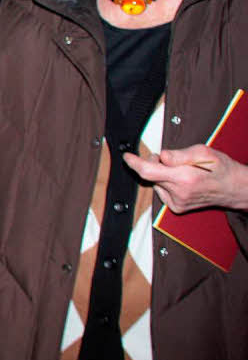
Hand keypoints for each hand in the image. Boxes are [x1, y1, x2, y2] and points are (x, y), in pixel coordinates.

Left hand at [123, 144, 247, 212]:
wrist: (233, 188)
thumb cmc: (220, 168)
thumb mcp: (202, 152)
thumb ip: (179, 154)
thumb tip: (161, 155)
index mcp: (183, 177)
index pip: (148, 171)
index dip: (134, 163)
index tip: (127, 156)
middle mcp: (178, 192)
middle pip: (151, 175)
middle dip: (154, 163)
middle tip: (168, 159)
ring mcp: (177, 202)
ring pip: (156, 183)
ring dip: (161, 174)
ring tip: (181, 171)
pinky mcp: (177, 207)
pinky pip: (162, 192)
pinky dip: (166, 184)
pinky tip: (180, 182)